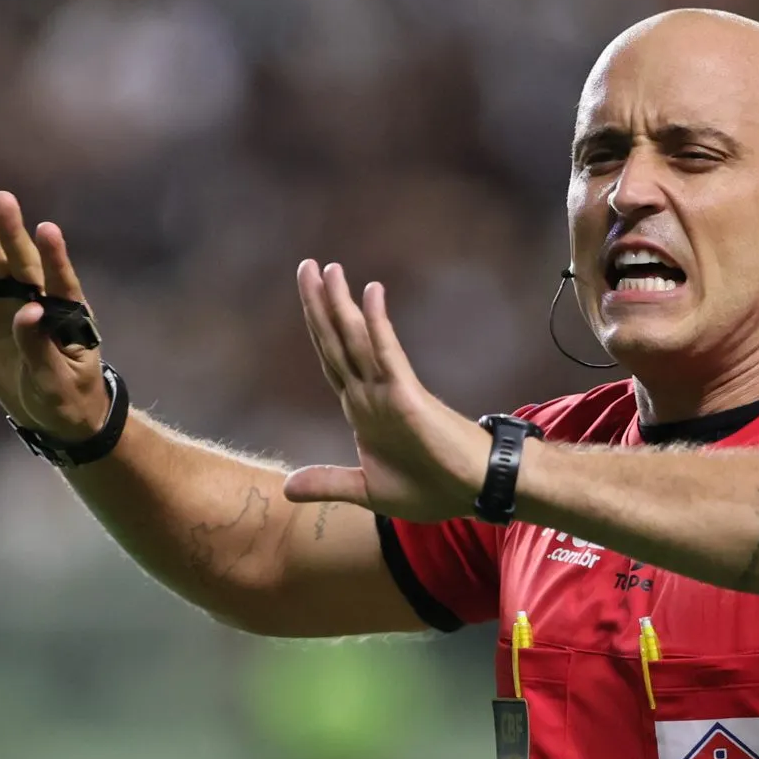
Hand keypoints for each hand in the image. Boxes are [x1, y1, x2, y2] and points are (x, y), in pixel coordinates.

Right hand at [0, 189, 110, 441]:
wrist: (50, 413)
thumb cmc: (66, 397)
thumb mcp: (57, 382)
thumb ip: (40, 347)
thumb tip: (28, 312)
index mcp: (68, 314)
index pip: (61, 280)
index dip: (54, 256)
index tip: (47, 229)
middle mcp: (39, 300)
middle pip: (24, 262)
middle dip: (12, 231)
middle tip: (1, 198)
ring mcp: (11, 304)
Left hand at [282, 261, 495, 521]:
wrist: (473, 494)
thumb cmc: (431, 489)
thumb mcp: (367, 490)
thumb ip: (328, 483)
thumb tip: (285, 489)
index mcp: (361, 409)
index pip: (331, 358)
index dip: (316, 326)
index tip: (306, 292)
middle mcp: (371, 393)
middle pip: (337, 341)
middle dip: (319, 304)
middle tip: (306, 264)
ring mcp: (389, 392)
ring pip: (357, 341)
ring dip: (341, 305)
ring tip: (330, 269)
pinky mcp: (408, 397)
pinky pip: (387, 355)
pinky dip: (377, 325)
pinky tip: (371, 294)